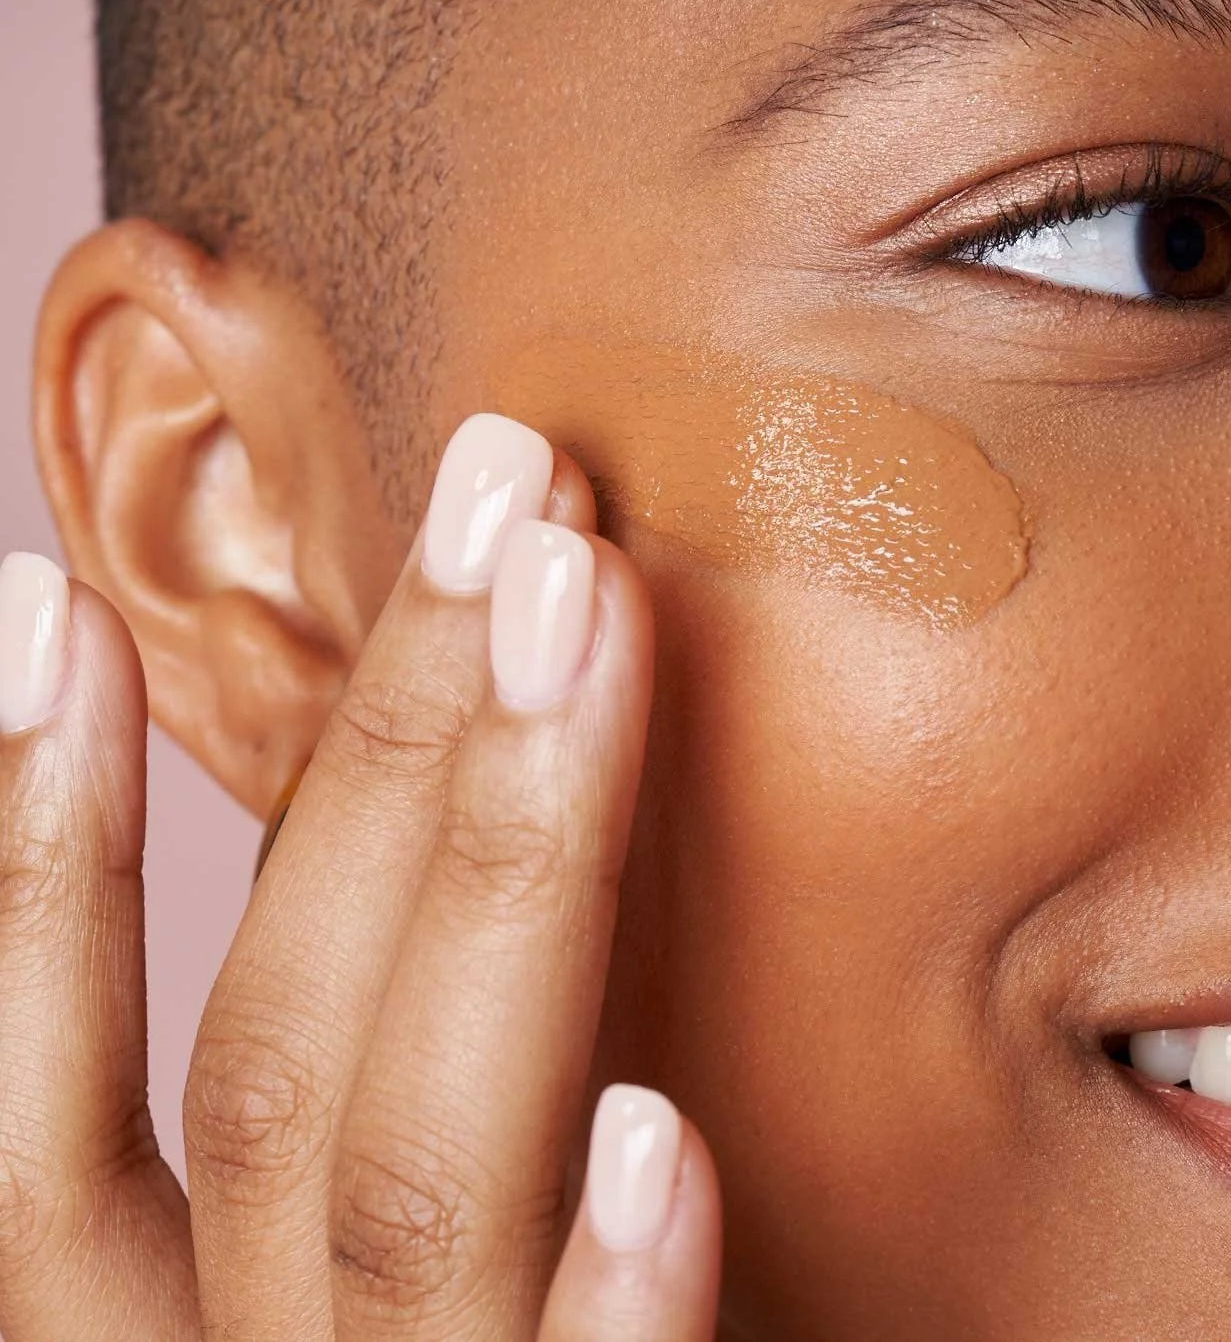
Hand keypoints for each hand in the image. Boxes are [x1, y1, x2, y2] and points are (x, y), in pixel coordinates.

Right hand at [0, 415, 718, 1339]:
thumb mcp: (446, 1284)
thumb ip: (427, 1129)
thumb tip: (425, 846)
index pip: (56, 1114)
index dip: (27, 858)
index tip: (44, 602)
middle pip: (272, 1067)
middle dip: (380, 754)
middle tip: (503, 480)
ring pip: (409, 1182)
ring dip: (496, 874)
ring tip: (584, 606)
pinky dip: (608, 1290)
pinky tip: (658, 1131)